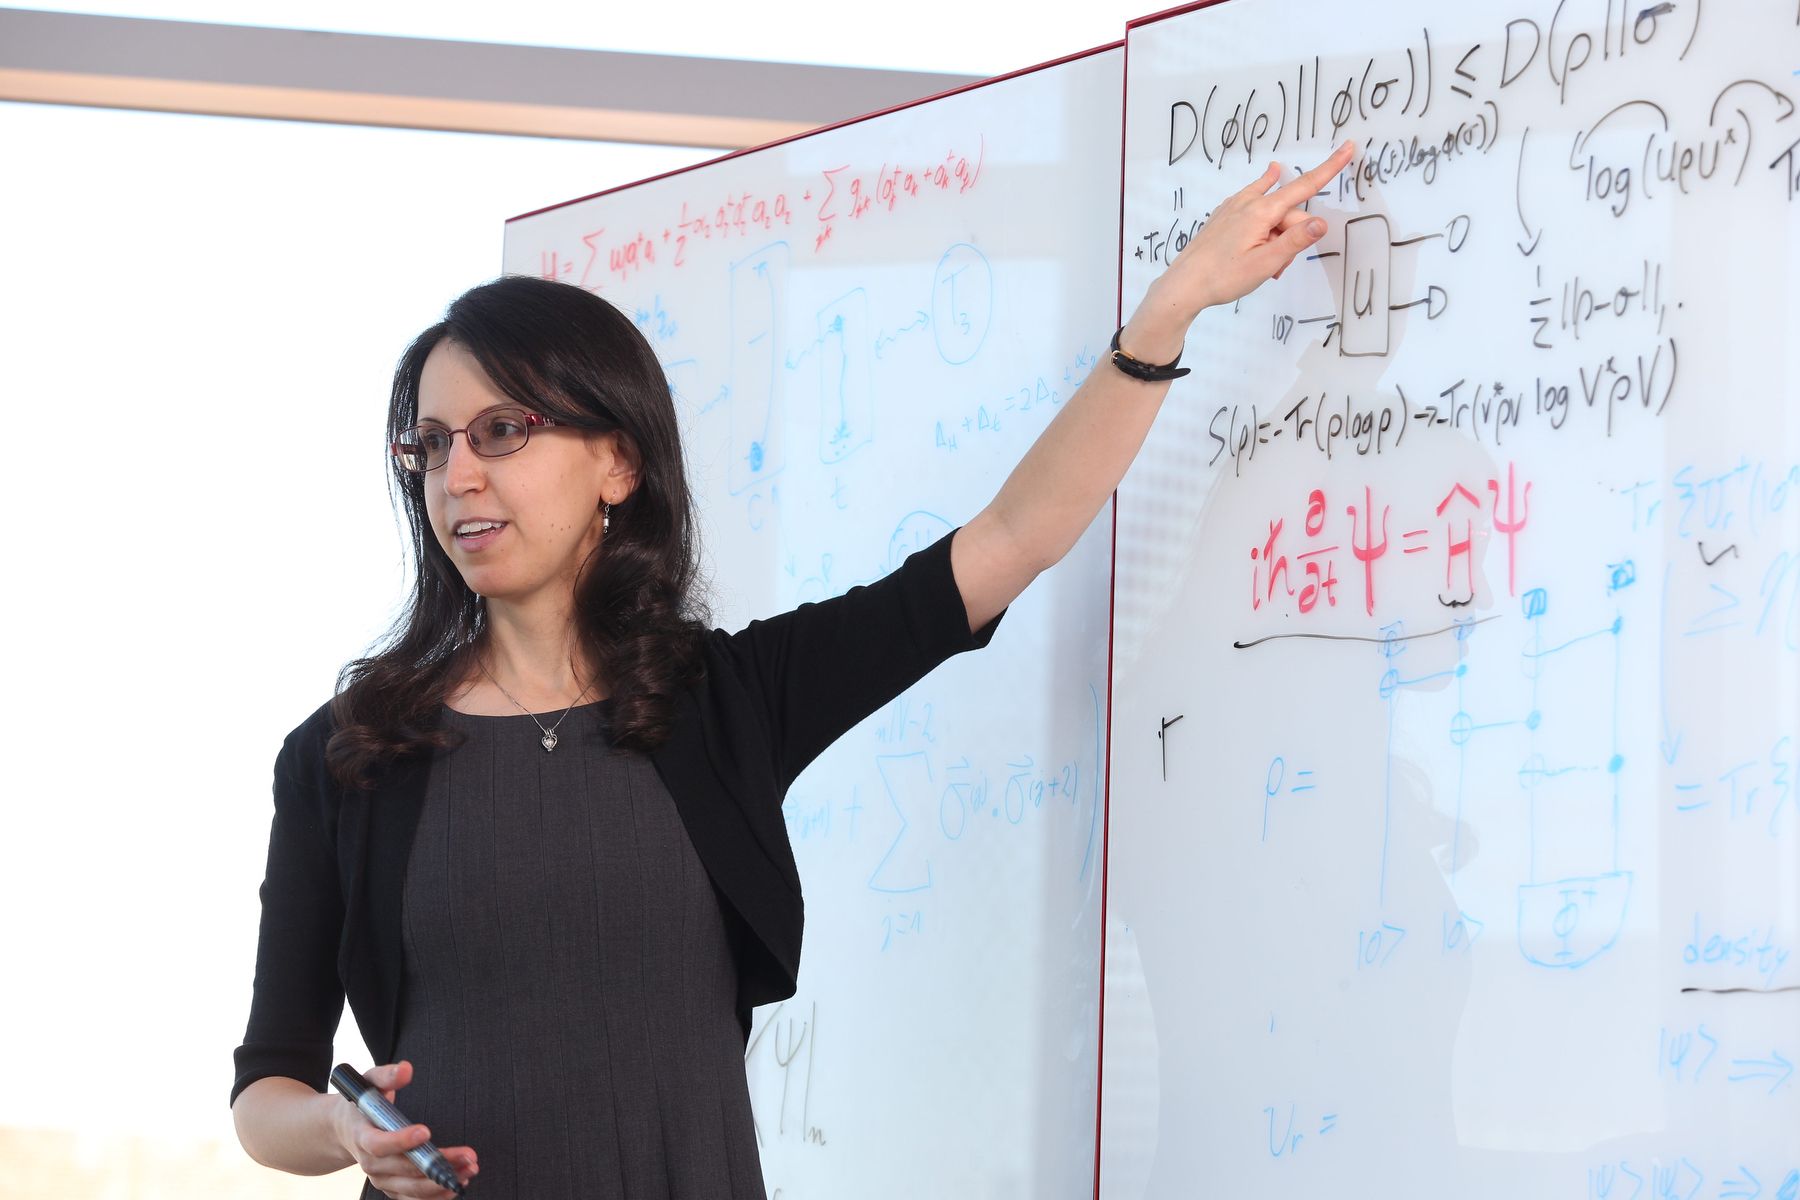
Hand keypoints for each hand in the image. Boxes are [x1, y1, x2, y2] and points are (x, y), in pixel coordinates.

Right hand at [335, 1061, 477, 1198]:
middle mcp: (371, 1163)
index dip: (401, 1141)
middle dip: (438, 1163)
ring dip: (442, 1182)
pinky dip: (434, 1195)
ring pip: (412, 1187)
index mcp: (362, 1137)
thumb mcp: (368, 1083)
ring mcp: (381, 1179)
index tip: (425, 1132)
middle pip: (405, 1168)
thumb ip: (387, 1076)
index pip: (379, 1144)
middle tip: (467, 1155)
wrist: (345, 1130)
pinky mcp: (391, 1187)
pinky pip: (412, 1198)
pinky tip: (456, 1184)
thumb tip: (406, 1069)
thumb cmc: (360, 1105)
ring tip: (469, 1170)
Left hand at [1125, 140, 1356, 358]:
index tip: (1348, 148)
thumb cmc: (1221, 277)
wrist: (1183, 285)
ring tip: (1261, 265)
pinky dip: (1262, 227)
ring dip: (1275, 240)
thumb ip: (1295, 242)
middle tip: (1276, 269)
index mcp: (1261, 212)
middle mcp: (1247, 203)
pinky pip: (1253, 213)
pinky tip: (1257, 231)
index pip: (1304, 187)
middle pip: (1289, 213)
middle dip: (1292, 238)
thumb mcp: (1265, 263)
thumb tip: (1321, 222)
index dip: (1329, 169)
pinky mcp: (1224, 217)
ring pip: (1271, 217)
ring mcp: (1233, 208)